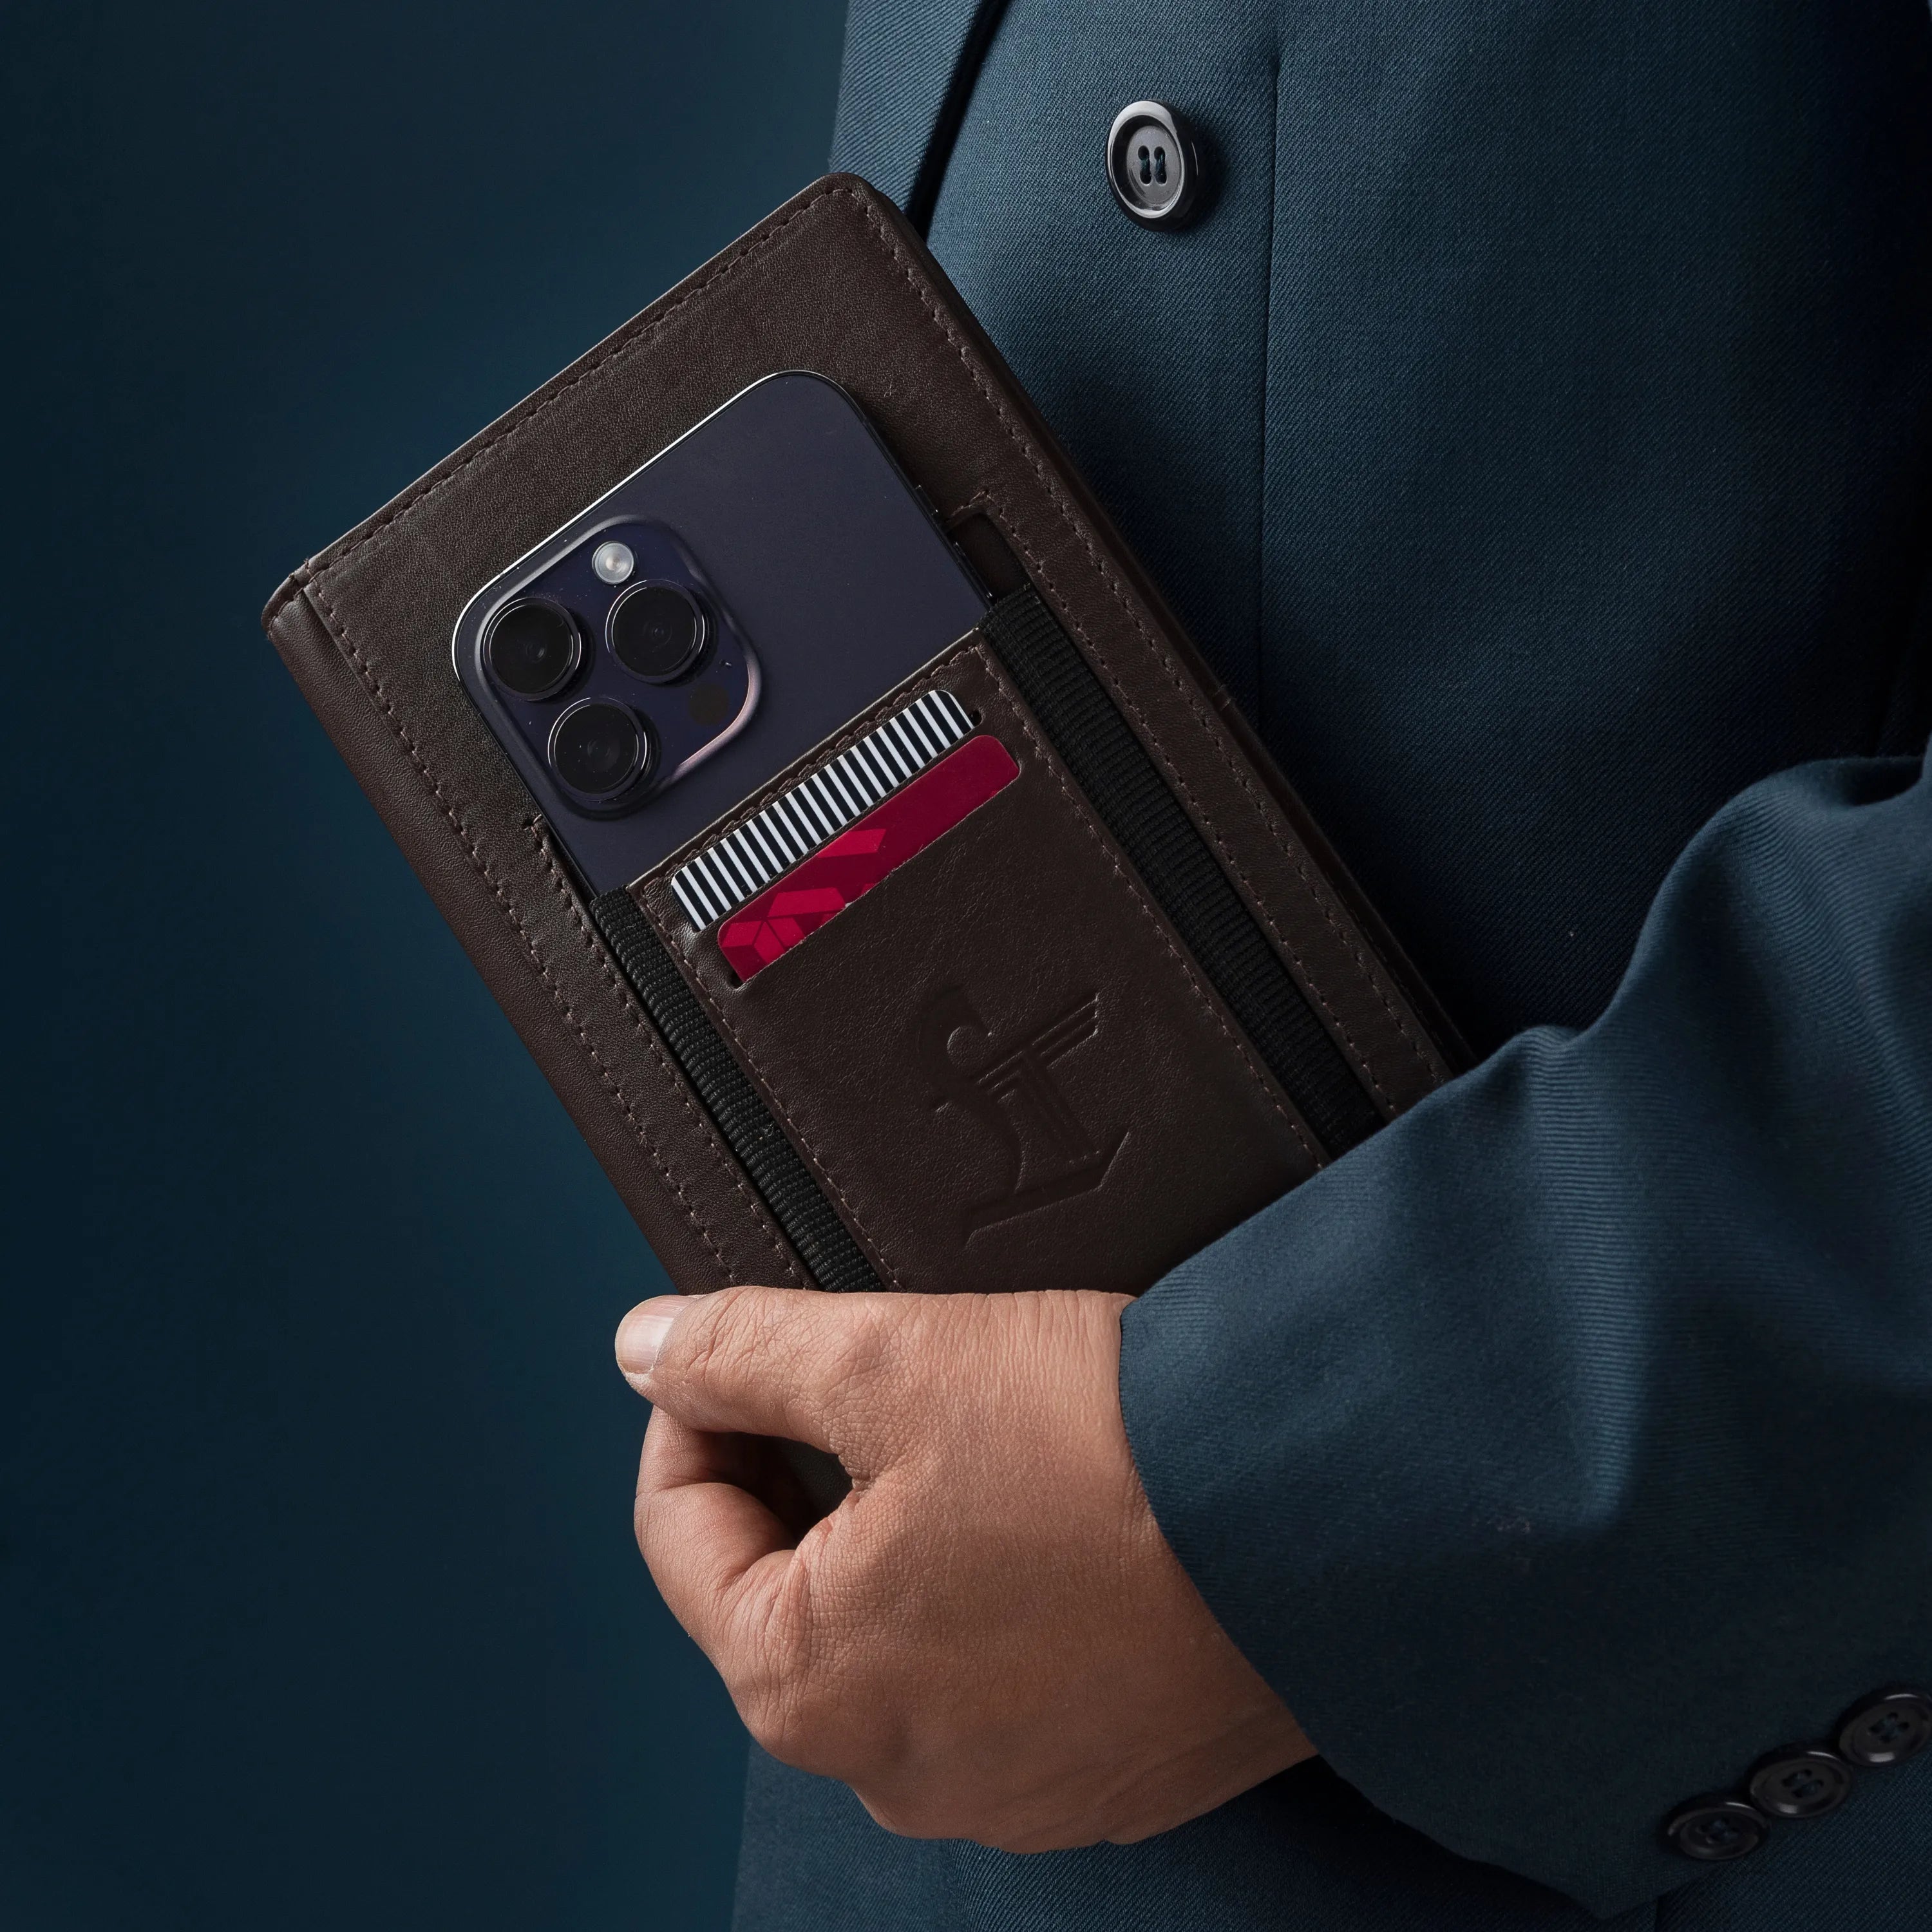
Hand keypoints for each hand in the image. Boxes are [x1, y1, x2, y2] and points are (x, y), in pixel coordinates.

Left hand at [616, 1285, 1313, 1850]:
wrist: (1331, 1516)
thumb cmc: (1122, 1456)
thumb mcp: (893, 1357)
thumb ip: (741, 1350)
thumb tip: (650, 1346)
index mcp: (808, 1685)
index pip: (680, 1530)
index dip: (698, 1409)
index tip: (741, 1350)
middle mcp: (895, 1770)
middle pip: (786, 1585)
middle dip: (806, 1469)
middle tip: (880, 1377)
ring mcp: (1005, 1786)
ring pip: (896, 1627)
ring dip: (907, 1527)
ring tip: (985, 1439)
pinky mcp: (1098, 1772)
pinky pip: (997, 1668)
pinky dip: (998, 1588)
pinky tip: (1057, 1513)